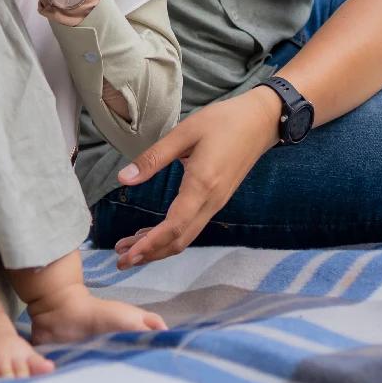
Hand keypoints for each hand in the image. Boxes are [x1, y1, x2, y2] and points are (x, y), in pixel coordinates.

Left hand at [111, 87, 281, 268]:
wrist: (261, 121)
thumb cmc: (223, 121)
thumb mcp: (185, 132)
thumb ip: (154, 157)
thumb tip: (123, 177)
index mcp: (202, 185)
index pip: (174, 226)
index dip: (150, 244)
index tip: (127, 255)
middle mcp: (211, 201)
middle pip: (179, 240)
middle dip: (149, 254)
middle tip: (119, 261)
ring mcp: (216, 203)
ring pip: (185, 237)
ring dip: (158, 247)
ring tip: (129, 250)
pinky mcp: (217, 200)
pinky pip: (192, 226)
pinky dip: (169, 236)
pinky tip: (150, 233)